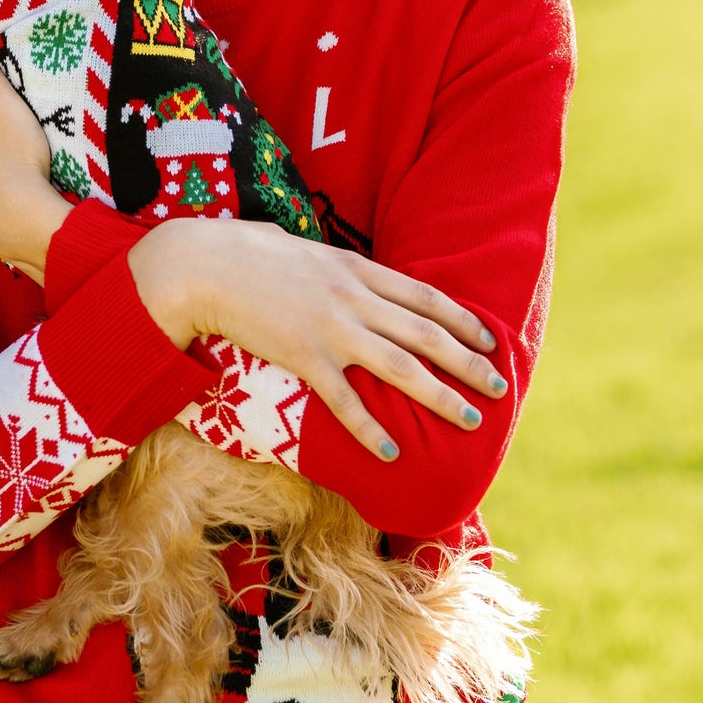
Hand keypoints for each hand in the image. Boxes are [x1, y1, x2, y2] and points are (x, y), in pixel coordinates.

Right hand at [128, 218, 506, 462]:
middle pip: (427, 336)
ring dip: (441, 398)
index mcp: (356, 269)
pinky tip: (393, 453)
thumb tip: (350, 275)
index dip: (462, 322)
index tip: (489, 342)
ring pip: (402, 369)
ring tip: (469, 421)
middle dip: (469, 364)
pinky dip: (372, 430)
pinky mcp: (303, 357)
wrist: (204, 265)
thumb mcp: (305, 250)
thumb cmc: (246, 253)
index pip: (425, 297)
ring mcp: (331, 329)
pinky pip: (346, 402)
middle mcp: (354, 298)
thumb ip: (335, 267)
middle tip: (498, 388)